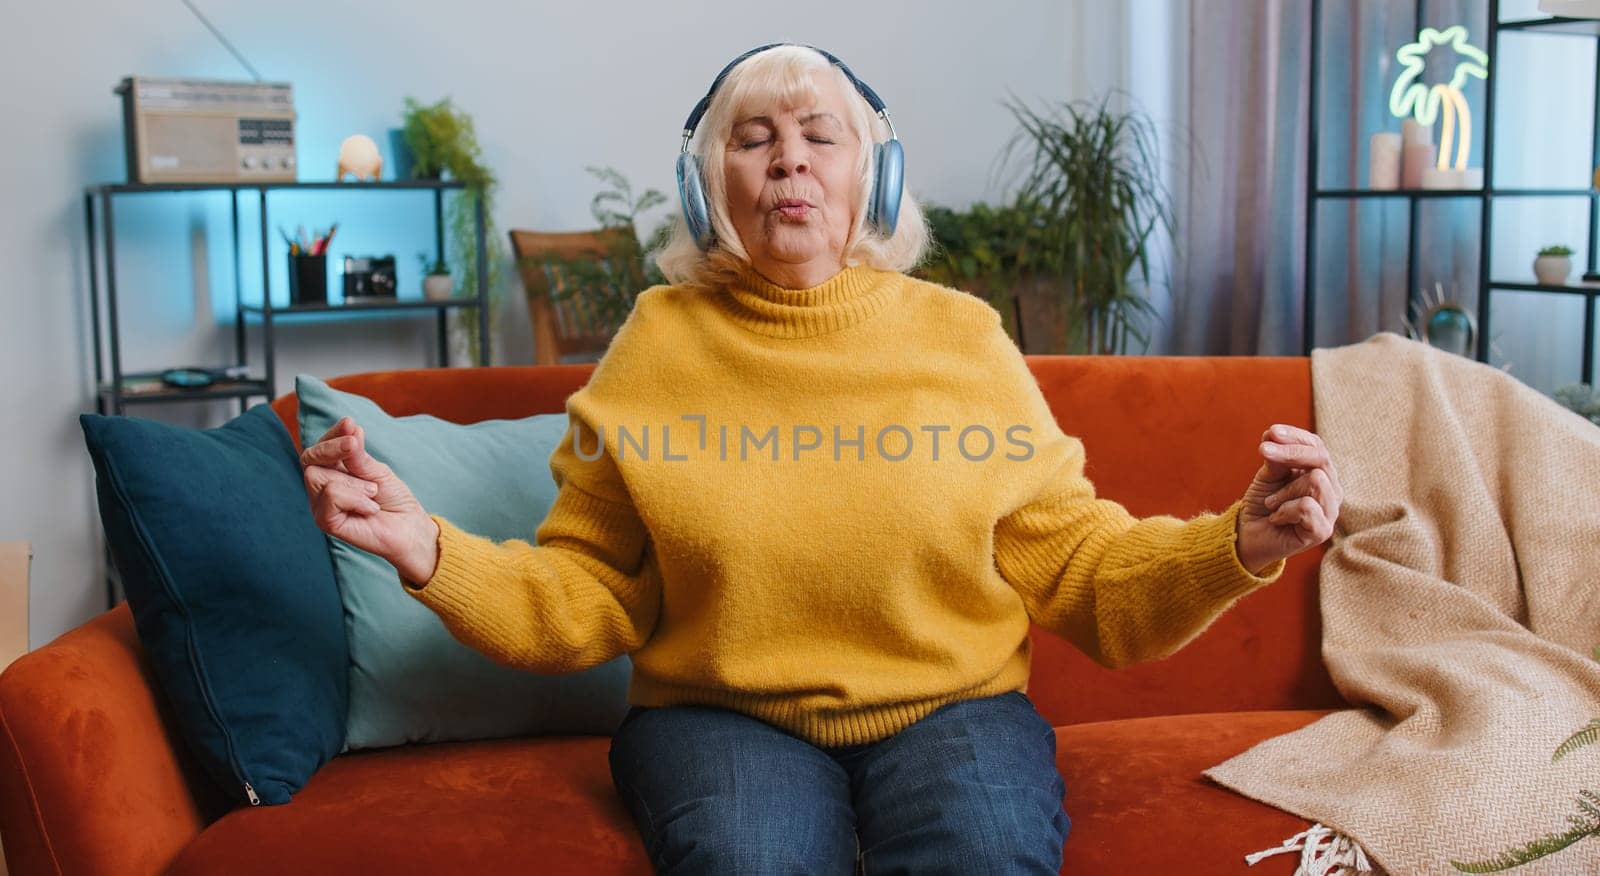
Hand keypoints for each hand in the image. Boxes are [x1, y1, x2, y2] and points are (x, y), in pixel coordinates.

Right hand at [300, 416, 439, 583]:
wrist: (409, 528)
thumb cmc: (394, 499)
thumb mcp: (377, 471)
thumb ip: (358, 455)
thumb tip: (350, 428)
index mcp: (332, 472)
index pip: (319, 448)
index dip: (331, 434)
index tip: (350, 424)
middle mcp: (321, 488)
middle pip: (309, 459)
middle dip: (334, 450)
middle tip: (356, 448)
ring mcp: (320, 506)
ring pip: (318, 476)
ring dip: (353, 481)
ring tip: (372, 493)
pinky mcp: (325, 522)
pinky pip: (330, 496)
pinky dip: (356, 498)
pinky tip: (370, 508)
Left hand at [1235, 424, 1342, 574]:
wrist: (1249, 536)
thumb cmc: (1263, 504)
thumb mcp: (1268, 476)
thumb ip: (1276, 458)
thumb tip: (1273, 434)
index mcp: (1321, 472)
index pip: (1317, 446)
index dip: (1295, 437)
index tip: (1271, 432)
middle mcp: (1332, 489)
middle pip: (1321, 458)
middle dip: (1289, 453)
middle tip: (1262, 450)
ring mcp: (1330, 510)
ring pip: (1315, 480)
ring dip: (1284, 490)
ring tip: (1272, 503)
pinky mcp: (1323, 531)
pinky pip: (1307, 506)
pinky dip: (1283, 510)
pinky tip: (1276, 518)